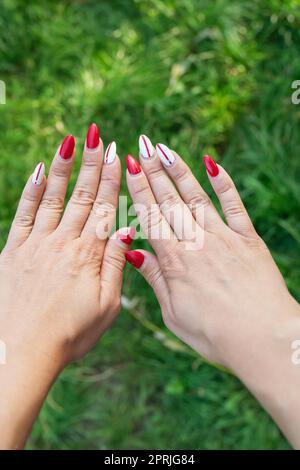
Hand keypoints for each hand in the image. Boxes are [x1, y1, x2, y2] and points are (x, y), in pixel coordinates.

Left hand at [0, 124, 131, 447]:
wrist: (22, 352)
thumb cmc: (70, 334)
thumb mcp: (106, 306)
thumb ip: (116, 265)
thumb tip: (126, 230)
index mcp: (90, 255)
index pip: (105, 208)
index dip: (112, 180)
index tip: (117, 155)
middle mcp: (63, 242)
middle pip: (82, 196)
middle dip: (92, 164)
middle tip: (99, 137)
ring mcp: (36, 244)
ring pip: (54, 198)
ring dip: (64, 168)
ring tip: (71, 142)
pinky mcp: (14, 250)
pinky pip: (25, 213)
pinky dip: (33, 191)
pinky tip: (40, 172)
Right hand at [126, 135, 299, 446]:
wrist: (263, 339)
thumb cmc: (214, 334)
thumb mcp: (174, 313)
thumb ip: (155, 279)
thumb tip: (133, 251)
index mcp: (175, 261)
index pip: (150, 216)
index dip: (138, 189)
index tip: (128, 166)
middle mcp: (196, 242)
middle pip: (169, 200)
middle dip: (152, 171)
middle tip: (141, 146)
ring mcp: (224, 237)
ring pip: (196, 197)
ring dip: (179, 171)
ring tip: (165, 149)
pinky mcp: (248, 239)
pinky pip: (234, 205)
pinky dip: (223, 183)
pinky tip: (212, 163)